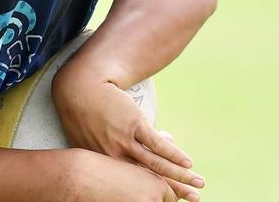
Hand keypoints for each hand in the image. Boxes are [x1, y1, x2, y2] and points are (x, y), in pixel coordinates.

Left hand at [54, 74, 203, 200]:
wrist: (80, 88)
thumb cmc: (87, 113)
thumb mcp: (95, 139)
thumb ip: (117, 152)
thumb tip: (146, 150)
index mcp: (104, 166)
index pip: (134, 186)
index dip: (156, 193)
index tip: (173, 201)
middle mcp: (114, 158)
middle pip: (149, 180)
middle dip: (174, 190)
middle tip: (194, 200)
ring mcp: (124, 142)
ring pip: (157, 165)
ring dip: (181, 175)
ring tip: (198, 183)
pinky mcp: (133, 124)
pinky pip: (157, 144)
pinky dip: (174, 154)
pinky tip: (187, 162)